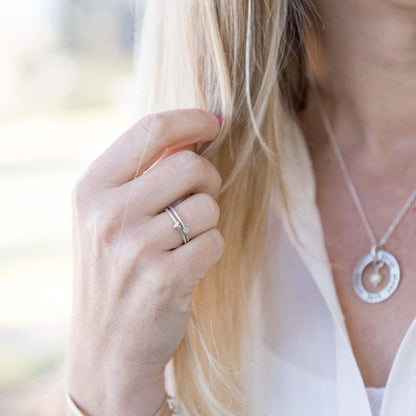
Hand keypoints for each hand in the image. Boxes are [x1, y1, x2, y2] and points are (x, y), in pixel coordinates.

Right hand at [66, 109, 224, 414]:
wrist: (107, 346)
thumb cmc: (114, 272)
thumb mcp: (108, 219)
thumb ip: (143, 176)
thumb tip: (193, 136)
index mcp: (92, 189)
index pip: (150, 130)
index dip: (191, 118)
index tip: (216, 121)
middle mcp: (108, 214)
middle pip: (190, 165)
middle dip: (207, 179)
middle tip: (198, 200)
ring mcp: (135, 248)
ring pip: (208, 206)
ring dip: (207, 221)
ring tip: (184, 241)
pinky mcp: (166, 278)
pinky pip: (215, 240)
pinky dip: (211, 249)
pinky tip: (188, 266)